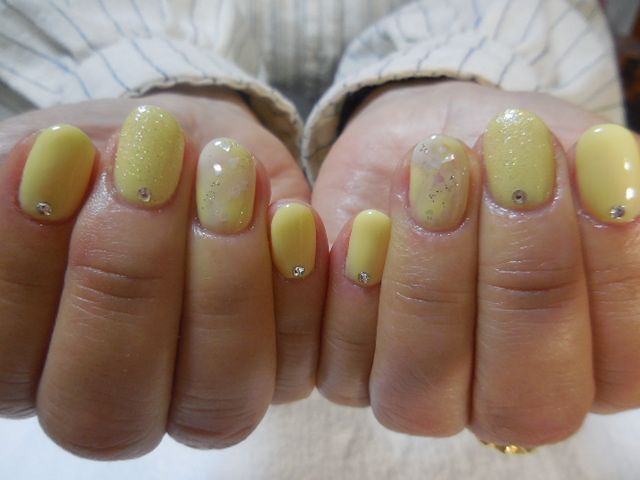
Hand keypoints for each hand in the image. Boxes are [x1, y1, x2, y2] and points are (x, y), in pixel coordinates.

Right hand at [0, 88, 327, 457]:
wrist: (187, 148)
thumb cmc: (107, 157)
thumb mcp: (61, 154)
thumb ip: (48, 182)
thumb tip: (58, 167)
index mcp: (29, 361)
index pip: (7, 358)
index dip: (29, 264)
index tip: (61, 152)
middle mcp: (114, 400)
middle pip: (108, 408)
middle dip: (133, 276)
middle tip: (154, 162)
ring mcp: (199, 399)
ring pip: (216, 404)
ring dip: (227, 286)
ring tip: (230, 174)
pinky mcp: (279, 374)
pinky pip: (300, 368)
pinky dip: (299, 293)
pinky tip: (293, 219)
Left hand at [313, 80, 639, 446]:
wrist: (432, 135)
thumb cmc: (517, 154)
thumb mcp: (576, 157)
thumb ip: (606, 197)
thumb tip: (619, 189)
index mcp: (591, 361)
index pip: (624, 363)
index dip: (610, 269)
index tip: (581, 160)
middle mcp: (509, 393)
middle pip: (525, 404)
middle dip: (521, 280)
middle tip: (508, 171)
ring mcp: (426, 392)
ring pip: (420, 397)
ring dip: (429, 286)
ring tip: (429, 179)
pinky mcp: (352, 368)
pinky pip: (342, 370)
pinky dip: (352, 299)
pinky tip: (364, 224)